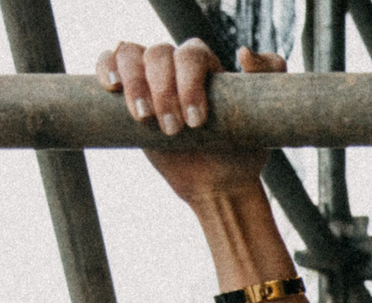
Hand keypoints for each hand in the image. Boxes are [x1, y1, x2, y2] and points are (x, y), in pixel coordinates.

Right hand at [95, 39, 283, 203]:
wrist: (217, 181)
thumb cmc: (240, 148)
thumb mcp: (263, 118)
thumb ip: (265, 78)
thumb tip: (242, 51)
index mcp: (206, 65)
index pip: (191, 54)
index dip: (189, 84)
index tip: (197, 122)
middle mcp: (176, 65)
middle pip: (159, 53)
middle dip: (163, 92)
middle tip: (173, 130)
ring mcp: (150, 75)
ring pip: (130, 53)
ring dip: (134, 84)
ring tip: (144, 118)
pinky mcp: (129, 91)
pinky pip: (109, 61)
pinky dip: (105, 67)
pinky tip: (111, 88)